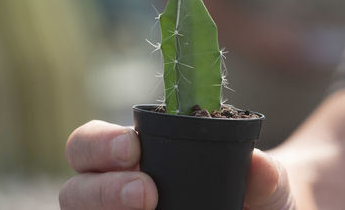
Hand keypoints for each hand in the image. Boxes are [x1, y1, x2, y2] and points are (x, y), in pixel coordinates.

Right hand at [59, 121, 295, 209]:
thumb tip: (257, 165)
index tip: (133, 146)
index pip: (93, 142)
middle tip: (145, 193)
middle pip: (77, 186)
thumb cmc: (254, 196)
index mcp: (139, 156)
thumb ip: (266, 175)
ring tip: (149, 209)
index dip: (102, 143)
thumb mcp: (266, 185)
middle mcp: (118, 189)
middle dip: (102, 188)